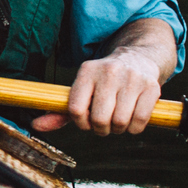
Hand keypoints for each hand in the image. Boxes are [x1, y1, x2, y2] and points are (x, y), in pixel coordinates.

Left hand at [32, 49, 162, 135]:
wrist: (138, 58)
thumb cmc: (104, 82)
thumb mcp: (82, 90)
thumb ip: (59, 112)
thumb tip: (36, 126)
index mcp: (87, 71)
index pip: (75, 109)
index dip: (81, 123)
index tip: (87, 122)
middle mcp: (109, 72)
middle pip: (99, 119)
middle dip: (100, 129)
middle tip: (104, 125)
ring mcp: (132, 78)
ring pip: (120, 121)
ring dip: (118, 129)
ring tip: (117, 121)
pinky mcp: (152, 86)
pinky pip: (140, 120)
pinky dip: (134, 129)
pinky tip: (131, 121)